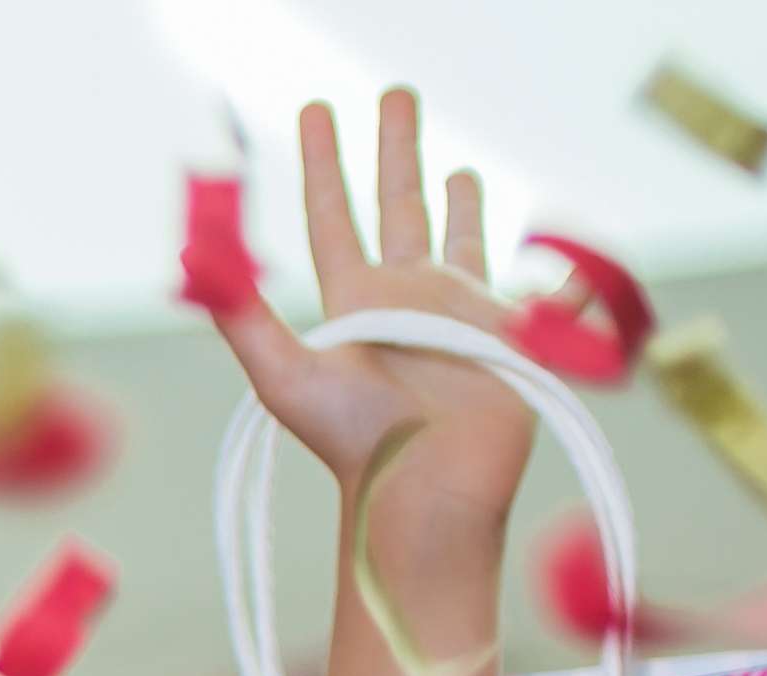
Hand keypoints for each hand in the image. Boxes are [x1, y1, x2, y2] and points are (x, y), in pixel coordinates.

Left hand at [207, 93, 536, 530]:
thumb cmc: (354, 440)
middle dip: (397, 147)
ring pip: (463, 240)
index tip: (313, 109)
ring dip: (462, 205)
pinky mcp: (513, 338)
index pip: (333, 214)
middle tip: (396, 93)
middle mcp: (407, 299)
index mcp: (355, 301)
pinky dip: (564, 277)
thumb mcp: (285, 374)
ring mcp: (461, 316)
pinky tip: (571, 258)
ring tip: (462, 170)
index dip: (321, 162)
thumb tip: (195, 259)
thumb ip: (243, 316)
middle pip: (399, 203)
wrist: (425, 491)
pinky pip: (545, 296)